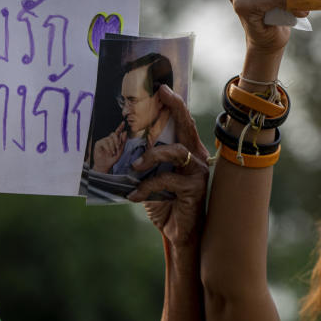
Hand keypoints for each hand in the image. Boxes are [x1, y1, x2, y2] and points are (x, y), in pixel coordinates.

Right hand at [92, 121, 125, 172]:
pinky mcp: (98, 143)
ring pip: (109, 139)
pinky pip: (104, 142)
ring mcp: (103, 140)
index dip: (120, 127)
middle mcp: (109, 139)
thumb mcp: (121, 150)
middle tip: (118, 148)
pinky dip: (108, 148)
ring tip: (113, 152)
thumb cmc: (113, 158)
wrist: (106, 165)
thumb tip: (125, 132)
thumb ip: (123, 141)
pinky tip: (109, 152)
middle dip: (117, 141)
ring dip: (113, 146)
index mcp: (115, 140)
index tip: (123, 122)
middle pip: (114, 134)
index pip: (118, 132)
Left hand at [128, 86, 208, 246]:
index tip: (163, 88)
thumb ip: (145, 163)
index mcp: (187, 150)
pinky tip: (134, 195)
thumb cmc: (165, 202)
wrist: (178, 232)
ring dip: (151, 156)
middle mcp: (195, 156)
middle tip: (161, 95)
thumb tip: (123, 148)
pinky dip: (146, 186)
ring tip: (134, 168)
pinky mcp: (194, 187)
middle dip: (175, 107)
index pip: (183, 122)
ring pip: (175, 151)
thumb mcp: (151, 178)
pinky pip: (167, 179)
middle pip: (187, 126)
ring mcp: (197, 171)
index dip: (175, 104)